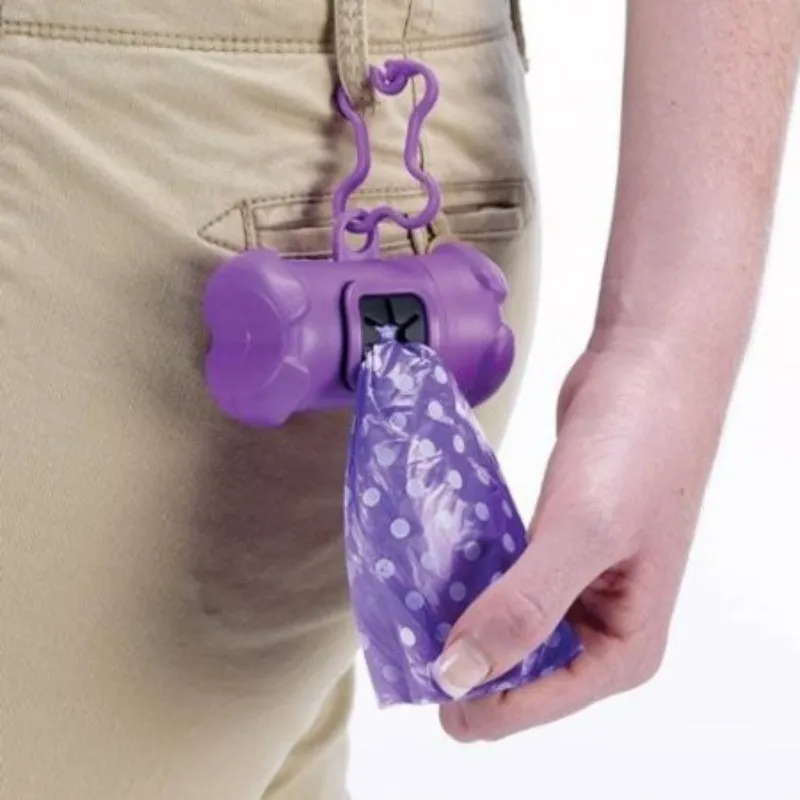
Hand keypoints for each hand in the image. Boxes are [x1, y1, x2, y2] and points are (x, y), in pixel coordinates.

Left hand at [435, 336, 728, 740]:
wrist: (644, 366)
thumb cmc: (636, 448)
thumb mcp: (581, 533)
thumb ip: (523, 609)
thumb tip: (458, 677)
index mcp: (624, 648)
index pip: (533, 704)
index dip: (471, 697)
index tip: (410, 666)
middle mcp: (601, 629)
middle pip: (516, 673)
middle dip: (462, 656)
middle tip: (402, 627)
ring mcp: (575, 588)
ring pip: (504, 627)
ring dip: (459, 617)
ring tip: (406, 600)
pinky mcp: (552, 549)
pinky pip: (501, 584)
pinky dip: (470, 580)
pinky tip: (432, 567)